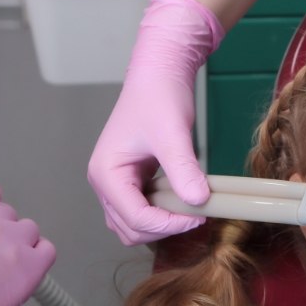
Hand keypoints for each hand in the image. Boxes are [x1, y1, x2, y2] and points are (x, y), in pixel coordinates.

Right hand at [87, 0, 224, 245]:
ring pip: (134, 226)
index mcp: (106, 173)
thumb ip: (183, 169)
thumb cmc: (159, 97)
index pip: (134, 217)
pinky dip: (163, 216)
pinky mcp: (132, 182)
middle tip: (197, 215)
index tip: (200, 216)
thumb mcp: (173, 134)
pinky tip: (184, 202)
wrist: (160, 76)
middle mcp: (105, 184)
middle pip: (130, 229)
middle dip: (163, 228)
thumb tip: (198, 202)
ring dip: (162, 226)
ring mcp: (117, 185)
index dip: (169, 224)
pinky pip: (143, 213)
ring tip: (190, 210)